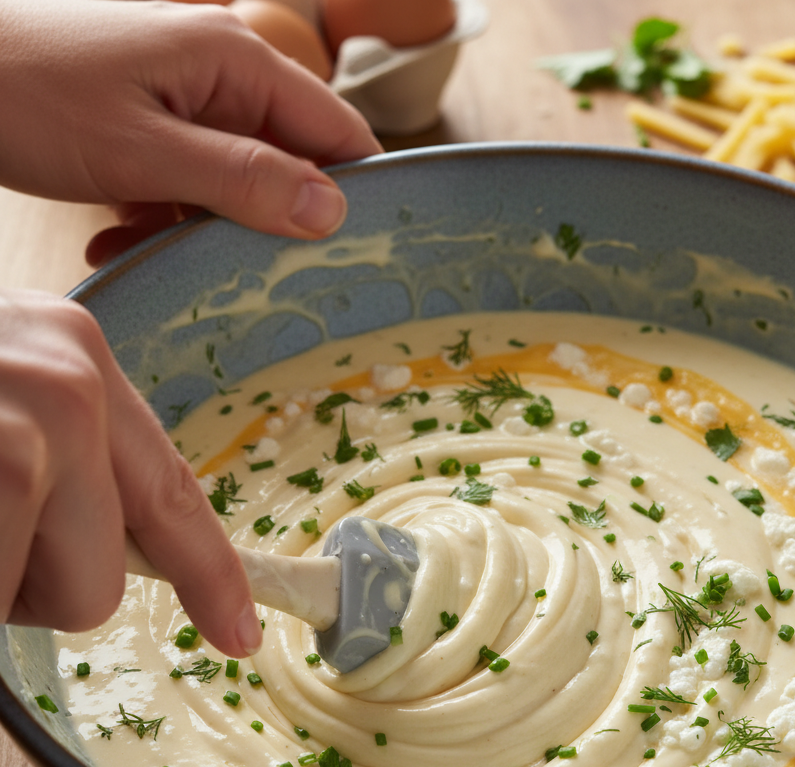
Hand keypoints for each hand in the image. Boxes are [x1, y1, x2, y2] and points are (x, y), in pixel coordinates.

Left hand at [0, 0, 381, 262]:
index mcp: (236, 61)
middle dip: (269, 224)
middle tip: (253, 279)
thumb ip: (242, 178)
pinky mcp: (151, 123)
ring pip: (235, 183)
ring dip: (202, 230)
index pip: (337, 131)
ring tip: (151, 251)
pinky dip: (162, 217)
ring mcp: (184, 99)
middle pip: (289, 163)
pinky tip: (121, 238)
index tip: (364, 259)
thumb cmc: (26, 93)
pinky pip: (187, 181)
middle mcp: (221, 74)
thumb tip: (331, 211)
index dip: (359, 194)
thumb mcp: (141, 150)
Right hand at [0, 289, 262, 656]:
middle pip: (113, 573)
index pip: (171, 489)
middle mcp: (68, 383)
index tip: (239, 630)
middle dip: (42, 585)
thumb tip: (114, 538)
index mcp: (77, 353)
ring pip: (68, 598)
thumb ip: (63, 449)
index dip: (210, 574)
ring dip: (3, 585)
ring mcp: (25, 430)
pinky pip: (7, 600)